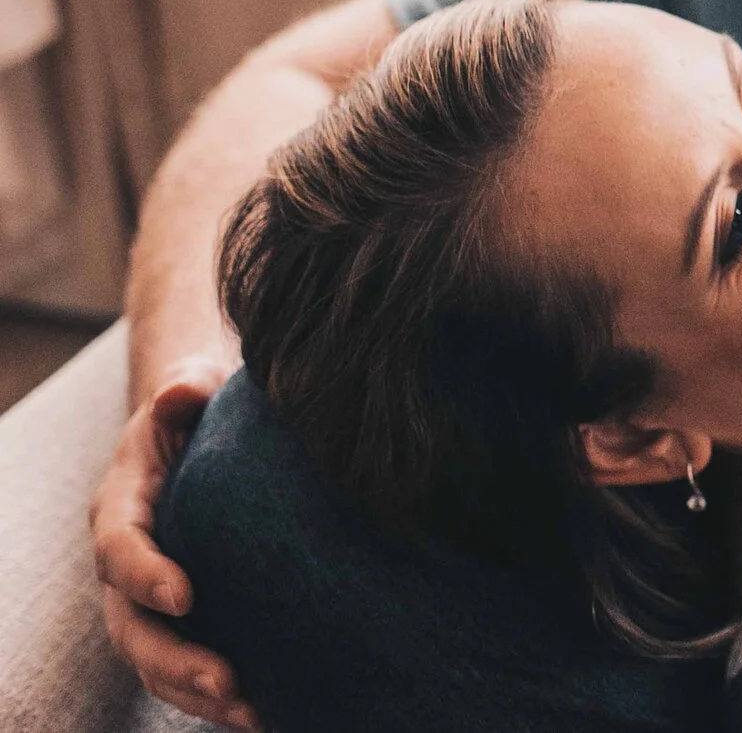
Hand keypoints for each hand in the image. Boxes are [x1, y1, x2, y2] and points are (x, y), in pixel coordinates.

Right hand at [92, 361, 259, 729]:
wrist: (200, 431)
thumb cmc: (198, 409)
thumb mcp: (190, 391)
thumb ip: (185, 392)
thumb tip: (182, 392)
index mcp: (121, 509)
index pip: (120, 547)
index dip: (145, 574)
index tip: (186, 595)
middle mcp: (129, 566)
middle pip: (135, 627)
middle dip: (177, 660)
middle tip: (230, 682)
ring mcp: (153, 600)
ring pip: (160, 662)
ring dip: (201, 694)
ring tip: (257, 714)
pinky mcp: (190, 618)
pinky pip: (194, 664)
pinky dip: (223, 694)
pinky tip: (273, 712)